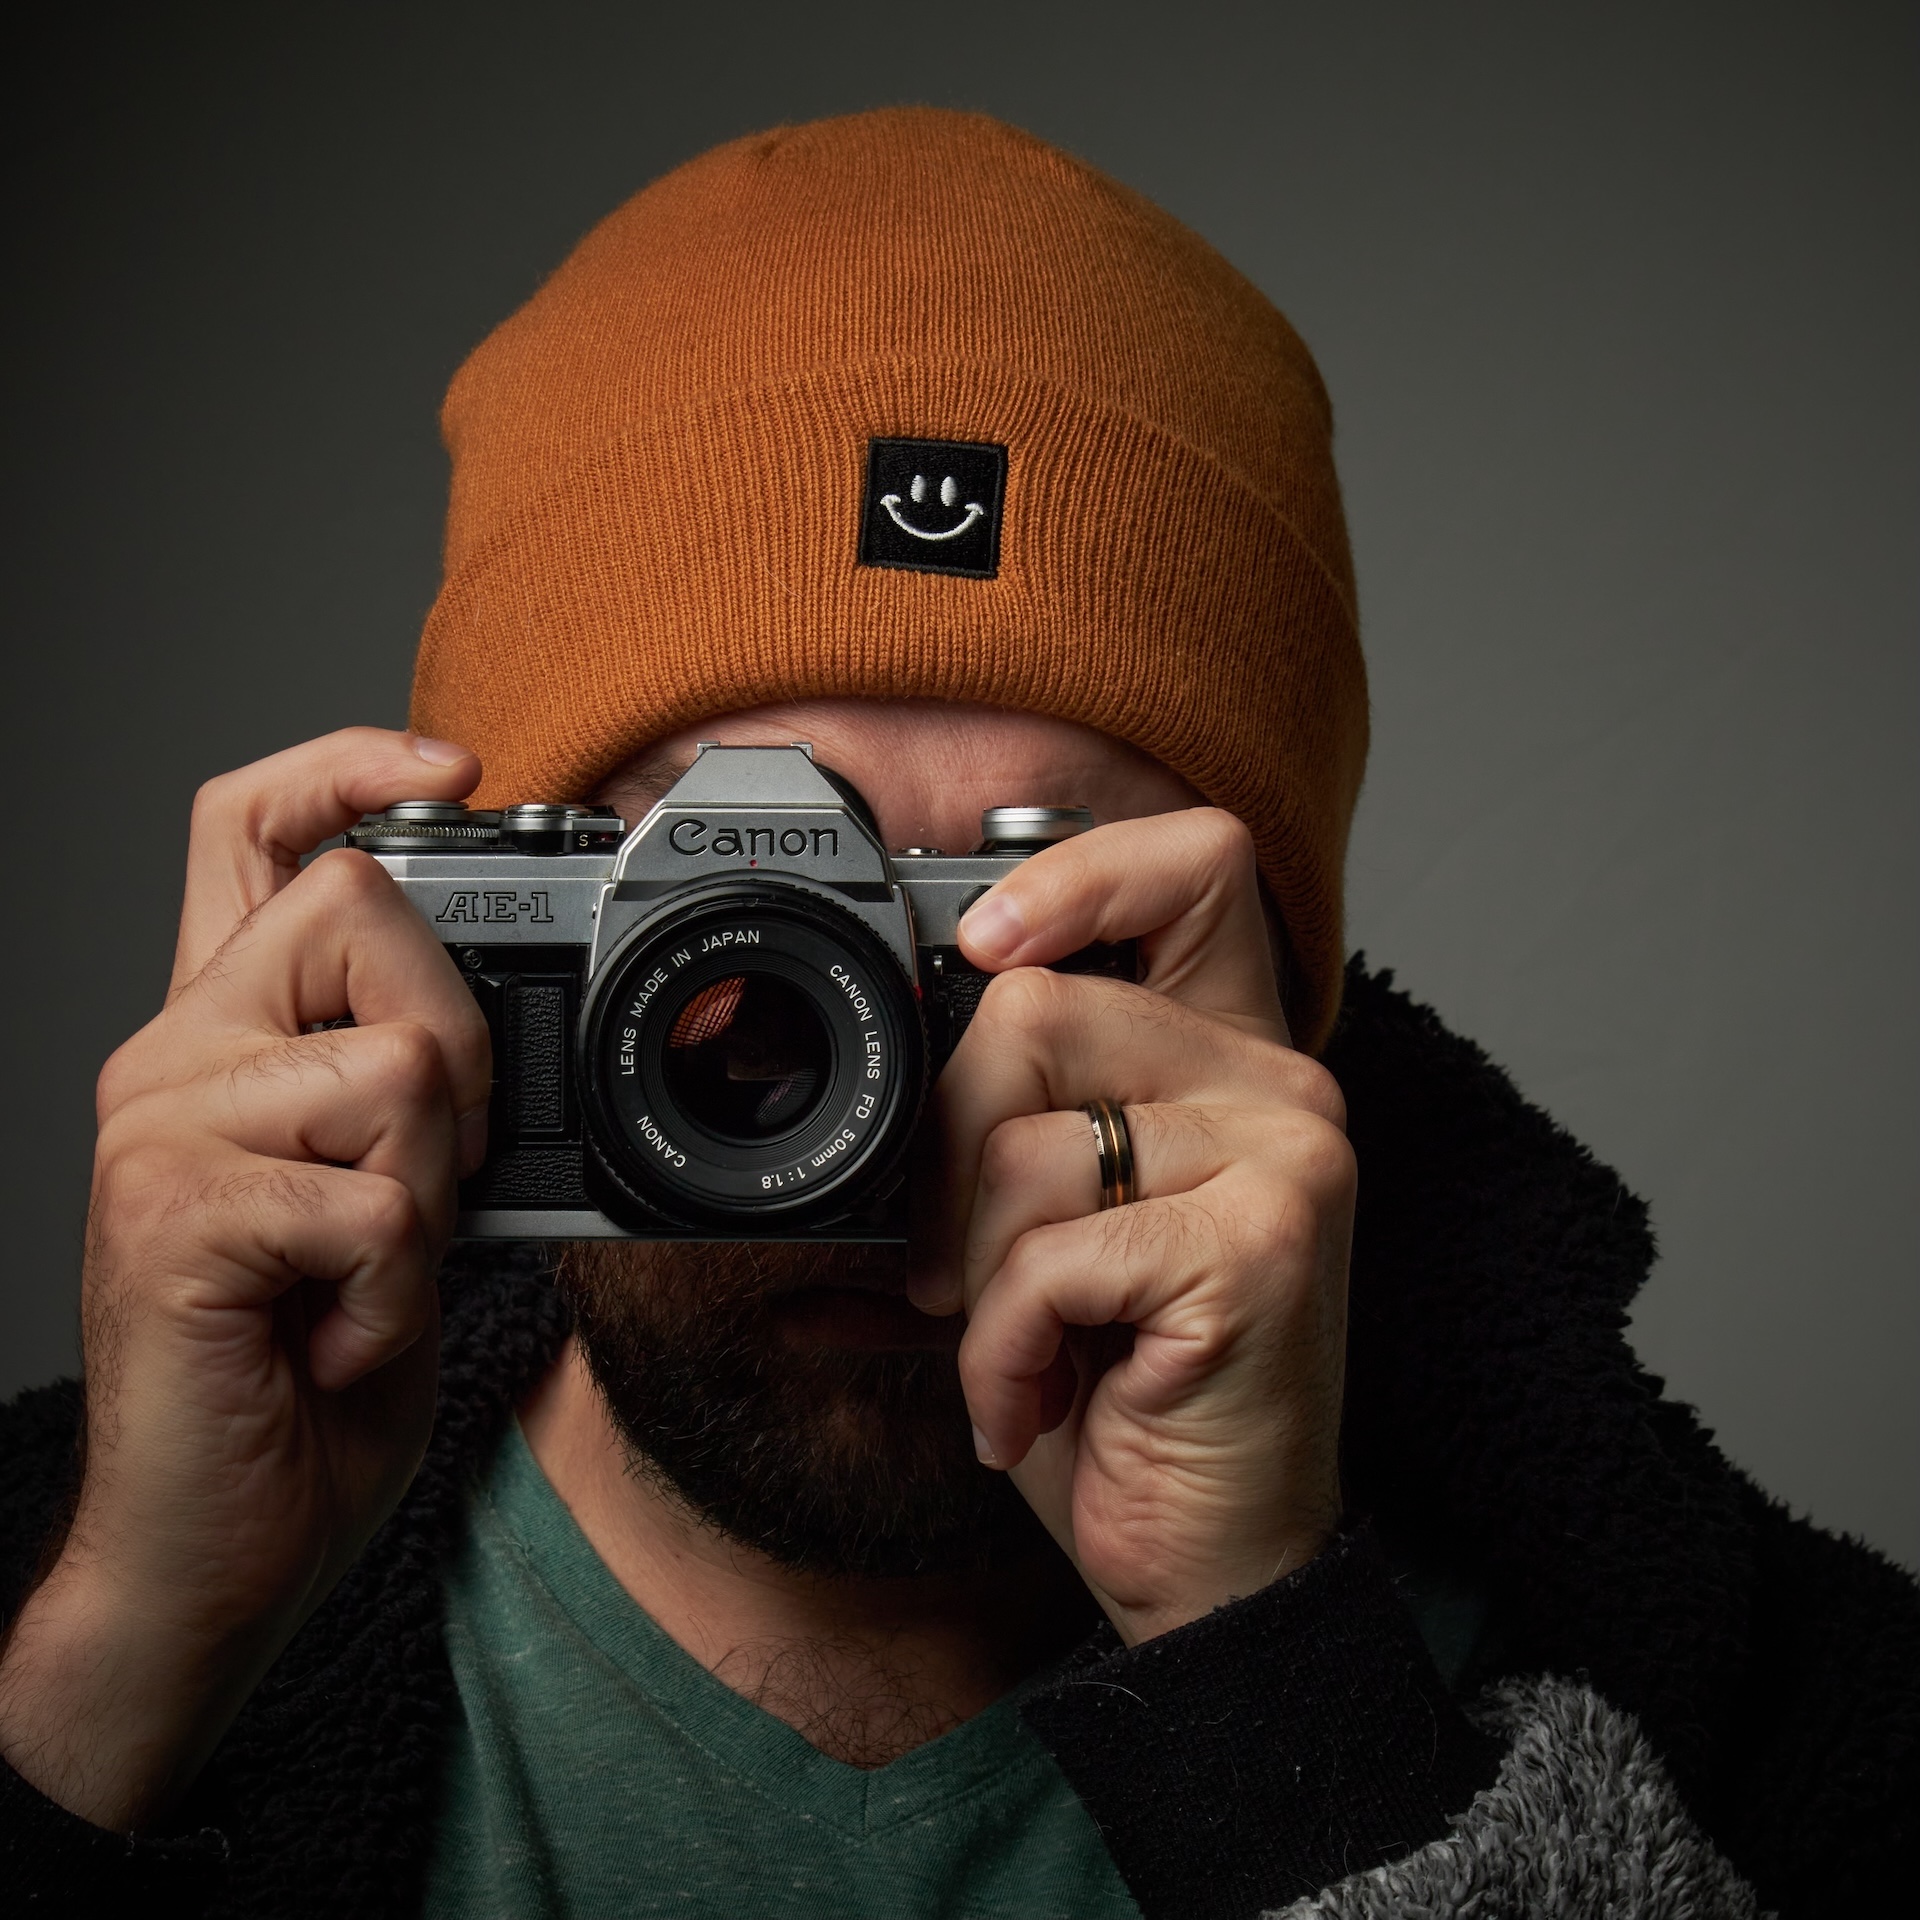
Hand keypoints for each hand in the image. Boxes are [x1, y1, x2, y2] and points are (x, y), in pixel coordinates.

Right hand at [0, 729, 488, 1829]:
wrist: (220, 1542)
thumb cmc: (302, 1370)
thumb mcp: (378, 1196)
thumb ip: (401, 1088)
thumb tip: (487, 1010)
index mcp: (222, 1039)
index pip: (248, 829)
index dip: (346, 766)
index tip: (454, 770)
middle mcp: (172, 1058)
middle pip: (362, 911)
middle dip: (454, 1045)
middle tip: (417, 1184)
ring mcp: (161, 1130)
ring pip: (398, 1065)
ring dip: (430, 1194)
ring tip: (360, 1276)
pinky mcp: (178, 1215)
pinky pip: (379, 1200)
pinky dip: (396, 1288)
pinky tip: (333, 1336)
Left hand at [913, 810, 1352, 1645]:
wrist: (1215, 1563)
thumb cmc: (1124, 1400)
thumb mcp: (1042, 1244)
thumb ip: (988, 1144)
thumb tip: (854, 1090)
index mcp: (1229, 1062)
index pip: (1196, 867)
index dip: (1080, 874)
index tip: (986, 946)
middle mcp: (1278, 1087)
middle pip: (1037, 1010)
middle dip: (949, 1156)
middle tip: (957, 1272)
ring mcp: (1285, 1157)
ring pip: (1023, 1147)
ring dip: (976, 1283)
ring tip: (1025, 1353)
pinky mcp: (1262, 1243)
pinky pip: (1049, 1254)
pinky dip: (1000, 1351)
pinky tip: (1040, 1402)